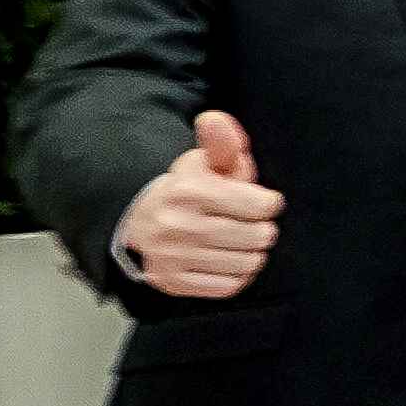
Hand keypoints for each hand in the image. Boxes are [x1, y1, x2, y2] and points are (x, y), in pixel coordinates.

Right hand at [117, 108, 282, 298]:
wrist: (137, 221)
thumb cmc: (184, 190)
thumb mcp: (203, 161)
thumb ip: (221, 141)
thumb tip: (216, 119)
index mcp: (188, 191)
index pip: (261, 205)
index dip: (268, 203)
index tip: (260, 202)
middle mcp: (178, 225)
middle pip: (258, 236)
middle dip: (260, 228)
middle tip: (248, 223)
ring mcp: (173, 257)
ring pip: (248, 264)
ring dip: (250, 253)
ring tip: (237, 240)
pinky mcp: (173, 282)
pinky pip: (230, 286)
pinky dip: (236, 275)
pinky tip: (226, 259)